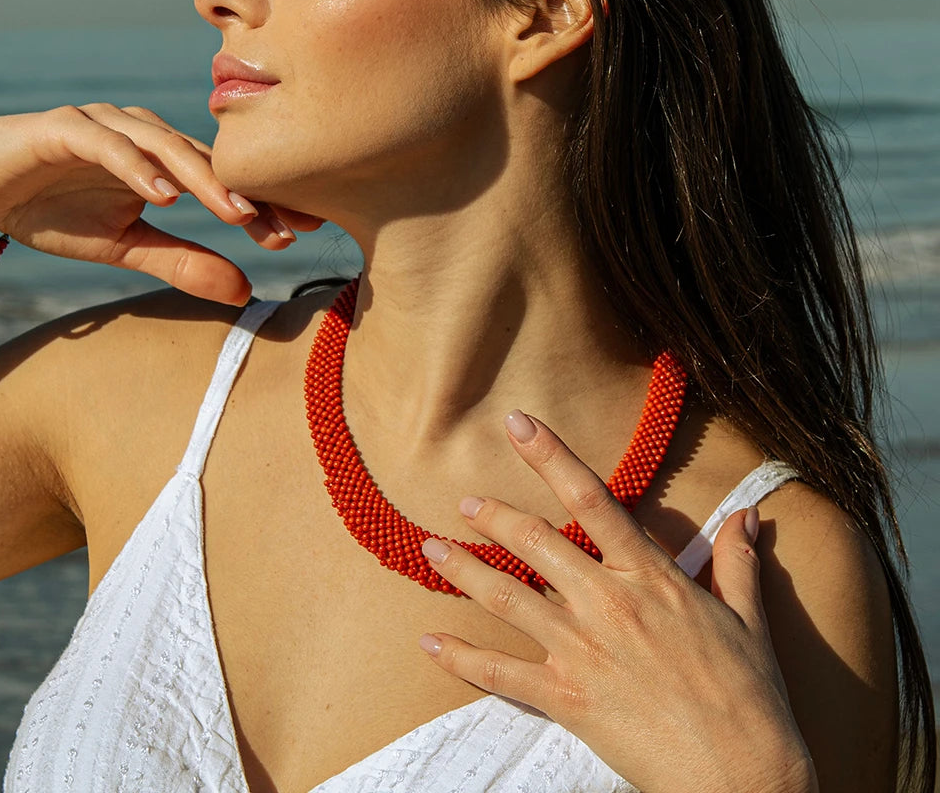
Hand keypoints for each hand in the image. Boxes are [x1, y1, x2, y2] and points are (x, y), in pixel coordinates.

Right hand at [0, 105, 321, 303]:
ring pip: (164, 146)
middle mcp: (142, 133)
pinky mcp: (64, 128)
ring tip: (236, 212)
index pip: (220, 180)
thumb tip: (245, 291)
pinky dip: (136, 167)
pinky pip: (107, 145)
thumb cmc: (52, 211)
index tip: (299, 235)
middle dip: (246, 193)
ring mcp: (104, 125)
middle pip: (204, 160)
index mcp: (162, 158)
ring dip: (201, 179)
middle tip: (285, 226)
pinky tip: (163, 197)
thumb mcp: (126, 247)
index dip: (259, 204)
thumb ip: (183, 262)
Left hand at [418, 412, 817, 792]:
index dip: (550, 455)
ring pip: (508, 597)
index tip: (517, 424)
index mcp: (650, 576)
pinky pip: (501, 674)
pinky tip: (430, 642)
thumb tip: (748, 514)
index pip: (592, 498)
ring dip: (465, 570)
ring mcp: (582, 650)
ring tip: (432, 548)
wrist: (744, 778)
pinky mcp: (566, 698)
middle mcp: (608, 603)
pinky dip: (461, 657)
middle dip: (494, 516)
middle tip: (465, 502)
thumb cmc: (750, 698)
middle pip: (536, 541)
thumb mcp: (749, 620)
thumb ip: (736, 561)